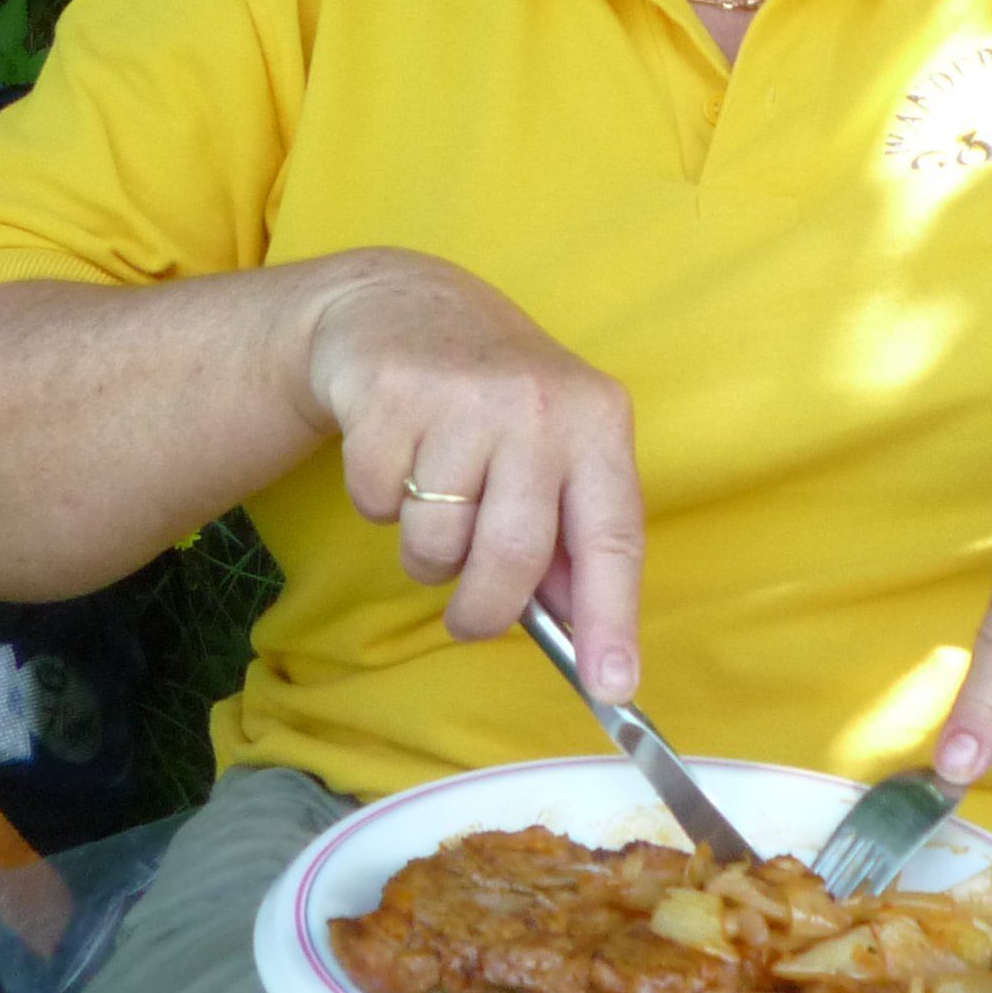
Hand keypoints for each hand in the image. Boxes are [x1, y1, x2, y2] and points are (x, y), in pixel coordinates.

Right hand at [300, 250, 647, 696]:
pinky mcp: (389, 394)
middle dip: (483, 611)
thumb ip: (571, 539)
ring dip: (425, 550)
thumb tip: (586, 640)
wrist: (403, 305)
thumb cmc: (494, 399)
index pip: (612, 537)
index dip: (611, 619)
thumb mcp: (555, 449)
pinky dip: (379, 503)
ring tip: (433, 498)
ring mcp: (462, 396)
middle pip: (511, 557)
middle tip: (469, 620)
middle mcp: (538, 405)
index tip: (613, 686)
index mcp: (597, 423)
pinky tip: (396, 455)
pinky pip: (378, 505)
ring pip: (435, 540)